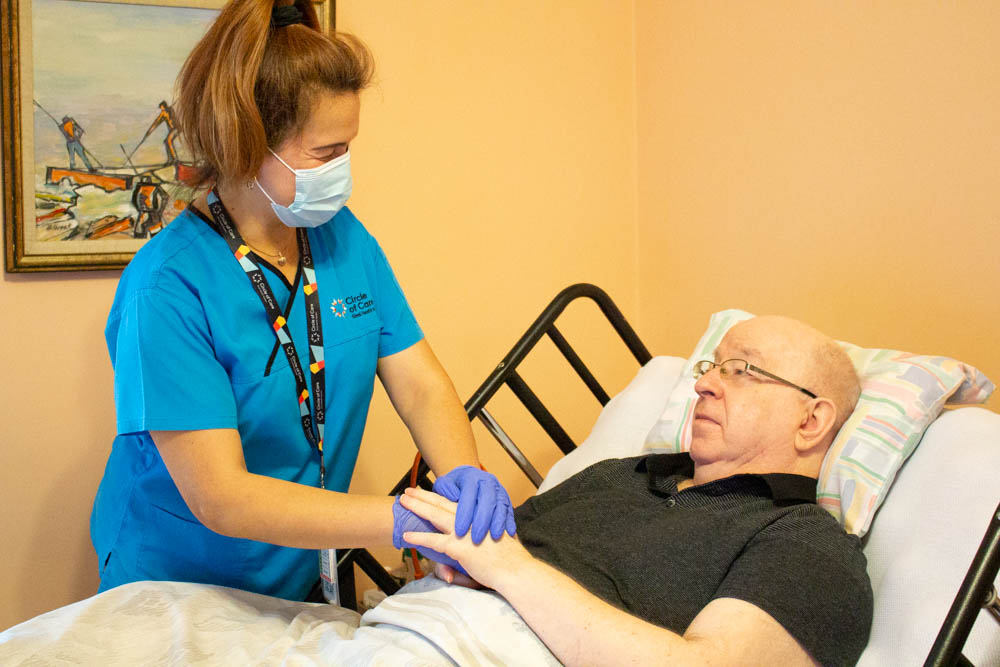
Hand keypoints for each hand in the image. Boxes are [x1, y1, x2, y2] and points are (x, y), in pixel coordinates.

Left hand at [400, 487, 530, 589]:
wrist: (515, 570)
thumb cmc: (507, 558)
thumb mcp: (489, 543)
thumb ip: (475, 541)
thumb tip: (469, 542)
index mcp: (477, 515)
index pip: (452, 503)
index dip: (437, 497)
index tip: (425, 492)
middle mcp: (470, 519)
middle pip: (441, 504)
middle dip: (422, 496)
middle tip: (408, 491)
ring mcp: (464, 531)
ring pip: (435, 515)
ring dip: (417, 507)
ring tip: (403, 502)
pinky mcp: (459, 547)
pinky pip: (434, 540)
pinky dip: (419, 537)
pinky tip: (406, 535)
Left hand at [432, 466, 516, 542]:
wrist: (469, 478)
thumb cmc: (453, 485)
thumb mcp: (444, 484)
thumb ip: (445, 488)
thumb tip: (454, 496)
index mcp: (471, 477)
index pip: (469, 494)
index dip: (465, 513)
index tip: (459, 531)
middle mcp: (487, 481)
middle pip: (488, 499)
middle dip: (483, 520)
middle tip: (476, 538)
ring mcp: (498, 489)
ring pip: (501, 504)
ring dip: (499, 521)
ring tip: (495, 537)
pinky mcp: (506, 498)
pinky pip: (509, 509)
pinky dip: (509, 521)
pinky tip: (508, 533)